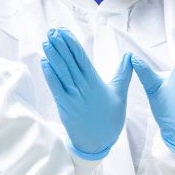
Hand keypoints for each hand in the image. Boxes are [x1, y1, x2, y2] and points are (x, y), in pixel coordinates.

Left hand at [40, 30, 130, 160]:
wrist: (99, 144)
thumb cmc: (110, 119)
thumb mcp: (120, 94)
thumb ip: (123, 73)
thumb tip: (130, 56)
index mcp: (96, 82)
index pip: (82, 58)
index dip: (72, 44)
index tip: (64, 31)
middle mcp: (84, 87)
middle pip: (70, 62)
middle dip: (60, 45)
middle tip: (52, 31)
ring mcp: (73, 97)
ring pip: (62, 72)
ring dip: (53, 56)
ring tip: (46, 41)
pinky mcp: (65, 107)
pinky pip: (56, 88)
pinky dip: (50, 75)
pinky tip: (44, 62)